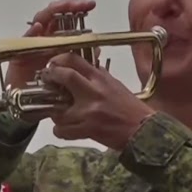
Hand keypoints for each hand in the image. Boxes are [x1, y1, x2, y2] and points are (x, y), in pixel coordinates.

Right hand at [8, 0, 99, 122]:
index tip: (91, 4)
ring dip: (51, 13)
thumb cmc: (47, 89)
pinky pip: (24, 41)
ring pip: (40, 21)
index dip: (77, 8)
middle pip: (53, 14)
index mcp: (56, 40)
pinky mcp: (18, 55)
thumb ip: (82, 60)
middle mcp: (44, 38)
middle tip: (82, 4)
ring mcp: (31, 44)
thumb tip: (97, 50)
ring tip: (62, 8)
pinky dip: (31, 33)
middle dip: (67, 5)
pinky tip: (38, 28)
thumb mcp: (69, 75)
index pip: (66, 18)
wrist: (28, 105)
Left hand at [40, 55, 154, 149]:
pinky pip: (63, 130)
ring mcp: (90, 111)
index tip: (53, 65)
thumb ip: (98, 78)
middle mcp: (94, 91)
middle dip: (52, 77)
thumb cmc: (131, 109)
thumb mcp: (115, 86)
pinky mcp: (89, 129)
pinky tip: (65, 130)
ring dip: (55, 113)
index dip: (59, 60)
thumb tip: (83, 69)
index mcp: (101, 78)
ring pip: (59, 109)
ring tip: (59, 114)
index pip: (76, 60)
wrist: (144, 131)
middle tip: (47, 82)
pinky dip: (60, 131)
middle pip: (66, 76)